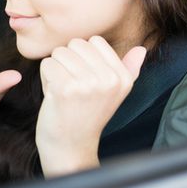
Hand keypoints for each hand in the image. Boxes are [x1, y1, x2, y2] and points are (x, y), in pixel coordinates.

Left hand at [35, 36, 146, 176]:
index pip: (95, 41)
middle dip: (68, 62)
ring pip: (59, 53)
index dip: (83, 56)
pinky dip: (45, 78)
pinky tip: (54, 96)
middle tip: (73, 87)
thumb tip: (141, 49)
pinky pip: (47, 64)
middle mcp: (109, 80)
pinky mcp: (65, 88)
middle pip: (75, 44)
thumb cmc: (88, 116)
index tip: (86, 79)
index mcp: (122, 78)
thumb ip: (128, 69)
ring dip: (56, 70)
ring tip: (64, 91)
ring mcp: (87, 84)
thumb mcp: (115, 93)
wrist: (71, 146)